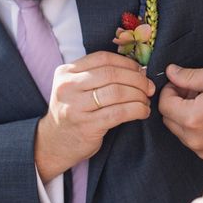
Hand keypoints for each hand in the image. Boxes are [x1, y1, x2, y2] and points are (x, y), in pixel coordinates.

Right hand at [35, 51, 153, 180]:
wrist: (53, 143)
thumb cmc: (73, 112)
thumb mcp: (75, 87)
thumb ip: (97, 75)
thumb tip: (138, 69)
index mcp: (66, 72)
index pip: (103, 58)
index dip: (127, 63)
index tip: (140, 71)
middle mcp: (68, 87)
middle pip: (111, 74)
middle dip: (137, 79)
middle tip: (149, 87)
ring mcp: (76, 106)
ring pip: (117, 92)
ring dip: (138, 95)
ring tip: (146, 100)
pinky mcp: (87, 125)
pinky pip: (119, 113)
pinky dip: (137, 110)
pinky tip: (143, 112)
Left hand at [159, 65, 202, 163]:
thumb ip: (189, 76)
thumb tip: (169, 72)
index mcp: (193, 119)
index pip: (163, 104)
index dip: (169, 90)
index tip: (181, 83)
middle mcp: (195, 140)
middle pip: (169, 120)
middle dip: (176, 104)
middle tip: (193, 92)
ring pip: (181, 133)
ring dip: (186, 118)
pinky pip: (195, 144)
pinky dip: (197, 131)